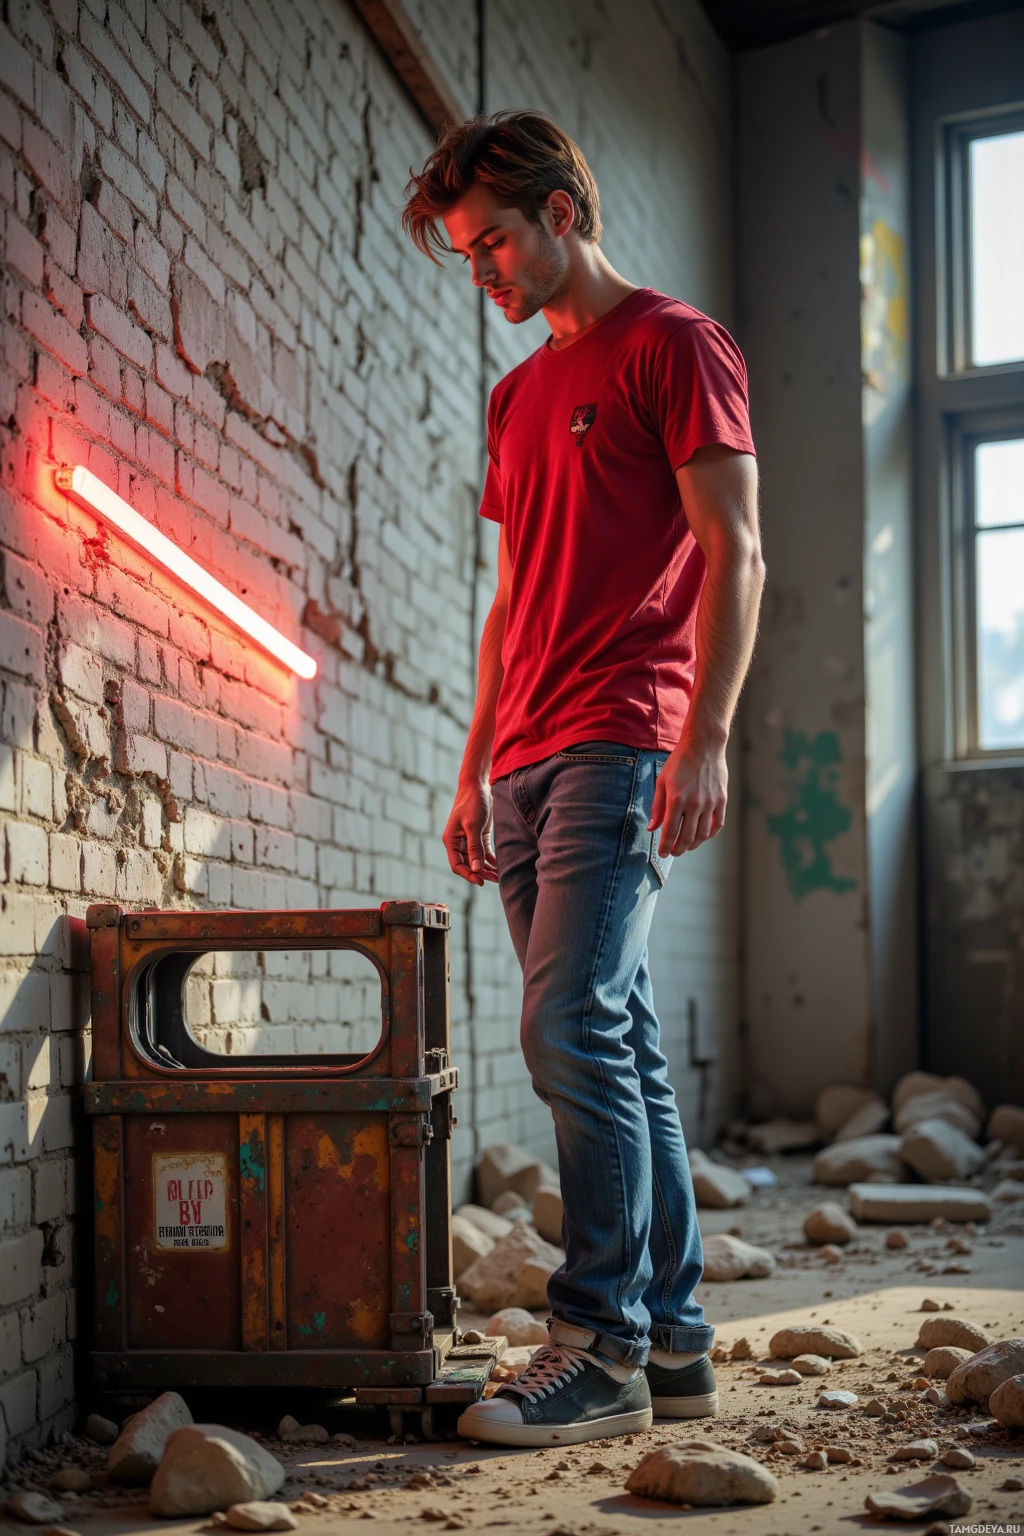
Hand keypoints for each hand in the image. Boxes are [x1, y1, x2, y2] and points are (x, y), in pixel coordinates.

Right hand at [443, 779, 498, 884]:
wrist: (478, 785)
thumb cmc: (471, 802)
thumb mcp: (473, 825)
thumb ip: (474, 847)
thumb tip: (476, 869)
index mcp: (450, 840)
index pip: (456, 865)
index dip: (468, 875)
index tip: (481, 881)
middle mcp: (458, 842)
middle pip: (468, 864)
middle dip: (480, 873)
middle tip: (495, 880)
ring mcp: (469, 839)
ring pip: (476, 860)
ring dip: (487, 869)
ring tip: (499, 876)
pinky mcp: (479, 835)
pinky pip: (484, 853)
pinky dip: (491, 860)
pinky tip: (499, 866)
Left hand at [648, 734, 727, 856]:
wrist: (704, 746)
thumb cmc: (680, 762)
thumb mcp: (662, 782)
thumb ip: (657, 807)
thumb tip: (652, 828)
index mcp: (676, 799)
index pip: (670, 831)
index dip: (665, 846)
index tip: (662, 853)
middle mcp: (694, 803)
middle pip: (687, 837)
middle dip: (678, 849)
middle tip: (673, 853)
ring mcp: (710, 803)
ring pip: (702, 835)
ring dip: (693, 845)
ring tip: (686, 846)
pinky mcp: (721, 800)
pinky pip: (717, 825)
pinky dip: (709, 835)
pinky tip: (702, 836)